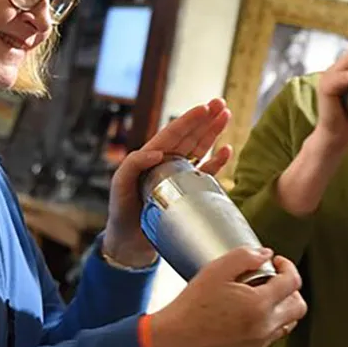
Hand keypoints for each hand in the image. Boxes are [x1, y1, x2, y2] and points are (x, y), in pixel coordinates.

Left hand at [103, 99, 232, 266]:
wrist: (130, 242)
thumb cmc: (121, 211)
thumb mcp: (120, 184)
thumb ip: (134, 164)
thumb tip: (158, 151)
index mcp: (151, 156)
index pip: (173, 133)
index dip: (189, 120)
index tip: (204, 107)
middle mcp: (166, 162)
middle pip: (190, 136)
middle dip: (206, 119)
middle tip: (221, 104)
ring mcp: (178, 176)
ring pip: (200, 149)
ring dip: (213, 133)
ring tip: (226, 116)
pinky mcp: (188, 192)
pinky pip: (206, 173)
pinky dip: (217, 162)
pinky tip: (227, 150)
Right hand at [148, 248, 306, 346]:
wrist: (176, 339)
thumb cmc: (193, 305)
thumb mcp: (216, 270)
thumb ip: (245, 256)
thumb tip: (266, 254)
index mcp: (259, 305)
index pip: (293, 282)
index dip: (288, 266)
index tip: (276, 262)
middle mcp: (264, 327)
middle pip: (299, 305)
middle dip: (291, 286)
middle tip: (273, 277)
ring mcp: (260, 342)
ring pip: (291, 321)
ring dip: (284, 304)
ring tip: (263, 293)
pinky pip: (276, 333)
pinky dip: (273, 319)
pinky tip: (253, 309)